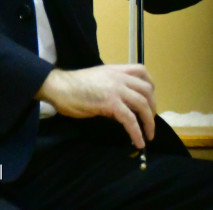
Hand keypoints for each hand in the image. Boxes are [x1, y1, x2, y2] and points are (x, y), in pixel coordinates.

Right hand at [36, 65, 155, 147]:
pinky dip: (137, 132)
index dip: (150, 85)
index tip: (150, 98)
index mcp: (116, 70)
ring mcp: (116, 90)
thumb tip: (123, 108)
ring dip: (149, 122)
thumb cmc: (74, 86)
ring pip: (142, 104)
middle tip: (150, 120)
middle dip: (153, 106)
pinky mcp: (110, 103)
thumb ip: (113, 90)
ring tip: (149, 135)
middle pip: (147, 90)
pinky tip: (139, 142)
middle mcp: (120, 77)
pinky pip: (130, 119)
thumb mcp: (99, 80)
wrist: (59, 87)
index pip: (142, 71)